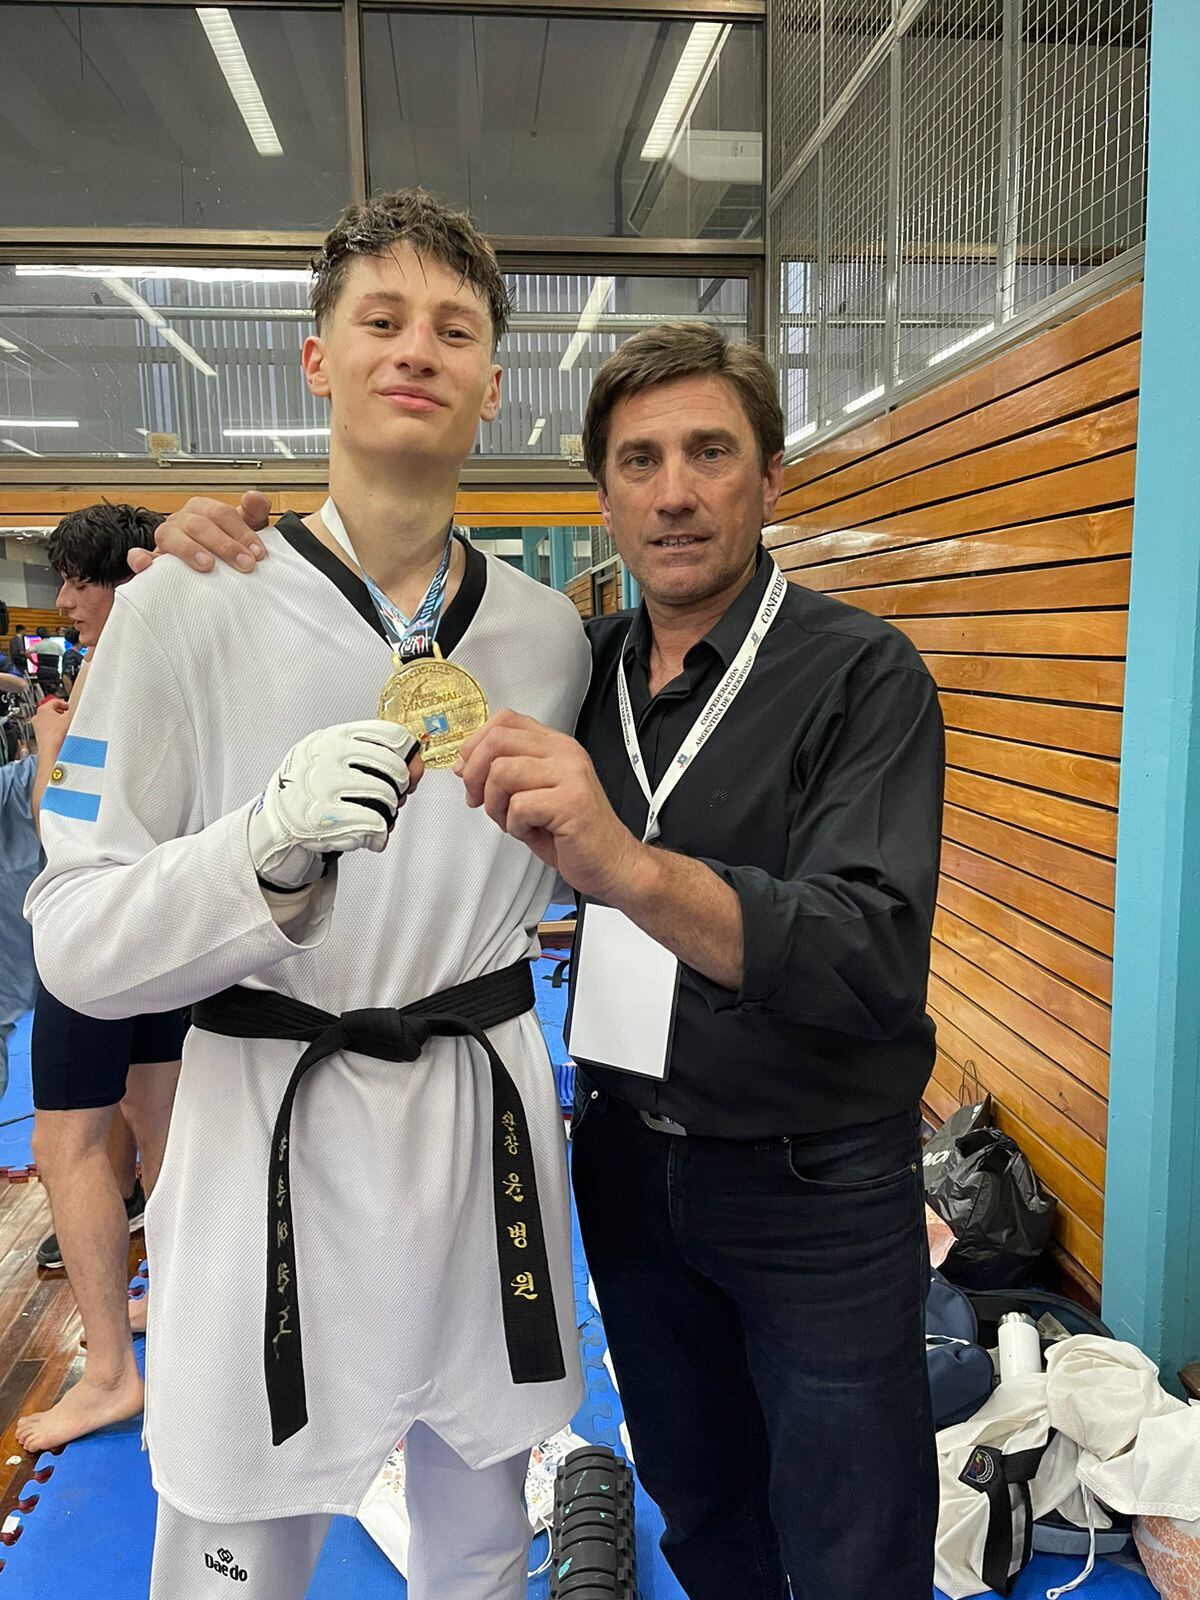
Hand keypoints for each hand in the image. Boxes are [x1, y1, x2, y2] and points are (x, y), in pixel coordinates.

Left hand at [32, 696, 71, 758]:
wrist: (51, 750)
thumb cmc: (56, 734)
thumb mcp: (70, 718)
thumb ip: (74, 711)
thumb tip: (80, 709)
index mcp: (43, 709)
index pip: (56, 701)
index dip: (66, 704)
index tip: (71, 708)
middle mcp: (38, 717)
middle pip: (52, 712)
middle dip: (62, 714)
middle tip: (70, 717)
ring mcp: (37, 728)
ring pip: (51, 722)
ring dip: (59, 724)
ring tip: (68, 728)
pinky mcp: (40, 737)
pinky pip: (50, 731)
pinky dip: (56, 732)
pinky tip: (63, 736)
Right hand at [127, 491, 270, 574]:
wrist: (213, 571)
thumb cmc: (228, 547)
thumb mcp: (247, 529)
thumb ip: (255, 512)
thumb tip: (253, 497)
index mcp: (203, 510)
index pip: (221, 514)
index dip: (242, 532)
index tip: (257, 553)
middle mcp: (182, 521)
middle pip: (200, 525)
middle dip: (225, 545)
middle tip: (244, 564)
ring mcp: (166, 540)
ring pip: (170, 536)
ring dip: (189, 549)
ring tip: (207, 564)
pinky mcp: (154, 561)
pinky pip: (140, 557)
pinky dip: (140, 559)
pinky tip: (146, 565)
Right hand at [248, 720, 424, 889]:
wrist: (278, 819)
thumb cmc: (316, 785)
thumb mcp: (340, 758)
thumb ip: (379, 756)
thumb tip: (418, 767)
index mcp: (334, 737)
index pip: (390, 734)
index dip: (408, 755)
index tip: (407, 768)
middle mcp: (328, 756)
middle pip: (394, 767)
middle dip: (401, 787)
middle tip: (391, 796)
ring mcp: (324, 786)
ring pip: (388, 796)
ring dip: (390, 811)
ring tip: (378, 814)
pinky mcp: (324, 817)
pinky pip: (375, 824)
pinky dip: (380, 834)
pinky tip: (372, 834)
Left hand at [454, 710, 642, 902]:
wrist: (610, 862)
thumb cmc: (572, 833)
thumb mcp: (534, 792)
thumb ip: (506, 772)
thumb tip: (465, 764)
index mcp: (555, 746)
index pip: (506, 720)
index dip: (475, 743)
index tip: (467, 769)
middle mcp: (564, 753)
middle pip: (498, 741)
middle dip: (475, 774)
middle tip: (478, 799)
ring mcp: (570, 775)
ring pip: (503, 772)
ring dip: (495, 804)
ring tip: (511, 820)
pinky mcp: (571, 802)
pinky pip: (519, 805)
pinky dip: (515, 825)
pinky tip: (531, 830)